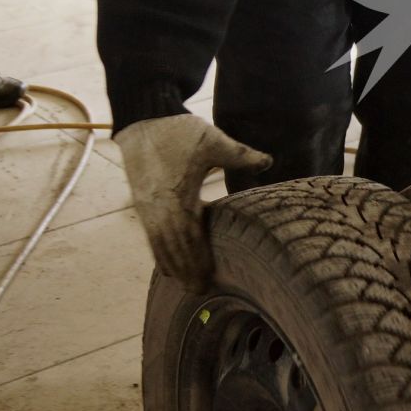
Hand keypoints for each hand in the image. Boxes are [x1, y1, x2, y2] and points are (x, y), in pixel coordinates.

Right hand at [114, 114, 272, 282]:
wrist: (143, 119)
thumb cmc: (178, 131)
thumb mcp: (212, 139)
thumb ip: (240, 154)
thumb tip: (268, 161)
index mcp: (177, 195)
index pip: (187, 235)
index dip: (196, 257)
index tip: (207, 275)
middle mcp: (158, 206)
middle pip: (172, 246)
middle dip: (185, 269)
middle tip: (199, 290)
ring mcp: (147, 206)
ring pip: (159, 243)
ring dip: (171, 265)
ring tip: (184, 284)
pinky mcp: (142, 203)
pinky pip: (150, 234)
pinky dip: (159, 252)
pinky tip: (167, 265)